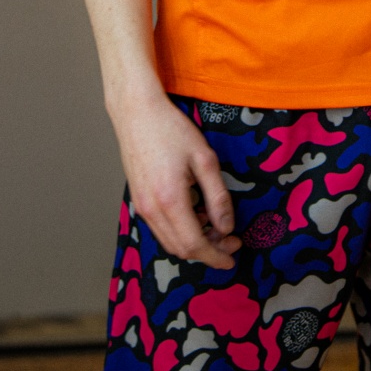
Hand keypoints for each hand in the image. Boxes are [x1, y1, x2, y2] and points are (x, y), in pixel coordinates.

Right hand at [110, 90, 241, 267]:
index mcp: (170, 200)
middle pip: (181, 249)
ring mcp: (141, 207)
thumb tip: (227, 227)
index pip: (194, 245)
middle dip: (208, 251)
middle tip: (231, 240)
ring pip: (169, 241)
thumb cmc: (171, 129)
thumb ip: (218, 196)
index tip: (233, 258)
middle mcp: (151, 210)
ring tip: (216, 226)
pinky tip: (196, 214)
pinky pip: (161, 228)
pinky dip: (180, 231)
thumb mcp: (204, 159)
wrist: (137, 113)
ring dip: (194, 242)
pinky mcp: (138, 201)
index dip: (216, 256)